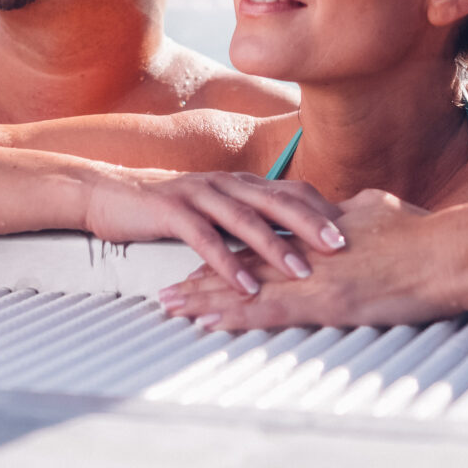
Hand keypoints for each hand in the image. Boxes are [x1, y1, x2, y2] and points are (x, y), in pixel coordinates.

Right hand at [82, 169, 348, 294]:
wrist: (110, 195)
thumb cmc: (170, 209)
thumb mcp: (217, 209)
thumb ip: (251, 218)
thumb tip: (295, 240)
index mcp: (242, 183)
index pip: (293, 192)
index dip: (325, 210)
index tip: (358, 232)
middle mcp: (226, 183)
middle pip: (278, 200)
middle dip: (313, 224)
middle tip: (343, 247)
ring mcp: (199, 194)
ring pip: (245, 219)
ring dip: (275, 247)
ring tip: (302, 272)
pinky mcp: (172, 211)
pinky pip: (205, 238)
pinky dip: (228, 263)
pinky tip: (245, 285)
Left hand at [156, 189, 454, 329]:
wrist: (444, 252)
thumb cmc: (420, 232)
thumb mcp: (374, 211)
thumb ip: (347, 214)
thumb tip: (342, 210)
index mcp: (312, 233)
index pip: (258, 241)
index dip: (225, 251)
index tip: (198, 260)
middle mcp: (303, 254)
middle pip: (239, 264)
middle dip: (201, 278)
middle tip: (166, 290)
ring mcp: (309, 277)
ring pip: (243, 288)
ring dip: (204, 299)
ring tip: (172, 308)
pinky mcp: (322, 302)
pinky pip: (266, 311)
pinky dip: (233, 317)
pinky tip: (208, 323)